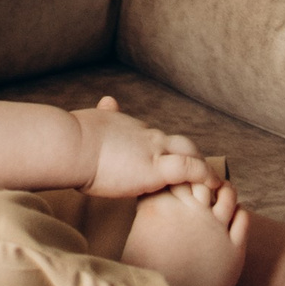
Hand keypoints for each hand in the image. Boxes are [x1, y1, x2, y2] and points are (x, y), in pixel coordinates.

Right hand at [75, 95, 210, 197]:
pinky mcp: (156, 169)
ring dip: (201, 166)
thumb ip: (103, 114)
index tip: (167, 161)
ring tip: (212, 181)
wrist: (69, 144)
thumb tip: (108, 100)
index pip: (153, 138)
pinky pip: (191, 169)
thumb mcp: (90, 120)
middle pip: (176, 141)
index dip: (163, 150)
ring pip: (188, 152)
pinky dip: (205, 175)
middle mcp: (144, 134)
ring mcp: (153, 150)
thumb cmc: (69, 139)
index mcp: (127, 126)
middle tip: (197, 171)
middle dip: (187, 154)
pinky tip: (215, 185)